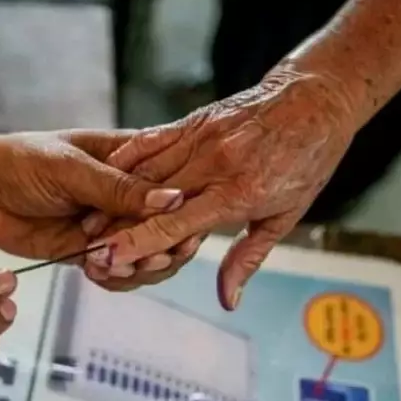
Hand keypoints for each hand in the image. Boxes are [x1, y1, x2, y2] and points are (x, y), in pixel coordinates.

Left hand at [0, 131, 183, 262]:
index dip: (186, 210)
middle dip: (165, 245)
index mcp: (135, 160)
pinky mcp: (93, 252)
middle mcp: (131, 195)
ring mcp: (114, 226)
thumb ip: (119, 188)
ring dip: (141, 266)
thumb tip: (172, 200)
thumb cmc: (24, 160)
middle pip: (169, 227)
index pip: (176, 185)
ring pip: (148, 254)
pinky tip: (99, 272)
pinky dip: (115, 278)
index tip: (186, 230)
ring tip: (120, 266)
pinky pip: (118, 272)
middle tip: (154, 257)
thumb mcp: (72, 167)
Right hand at [83, 67, 357, 308]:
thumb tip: (227, 300)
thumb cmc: (306, 162)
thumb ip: (248, 259)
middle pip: (149, 200)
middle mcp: (213, 165)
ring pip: (144, 170)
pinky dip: (126, 158)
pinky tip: (106, 174)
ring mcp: (200, 138)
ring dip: (113, 196)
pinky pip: (151, 140)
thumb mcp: (285, 217)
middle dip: (114, 226)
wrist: (315, 99)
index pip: (174, 225)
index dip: (137, 244)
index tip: (106, 260)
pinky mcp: (193, 121)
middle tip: (84, 248)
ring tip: (87, 219)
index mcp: (237, 194)